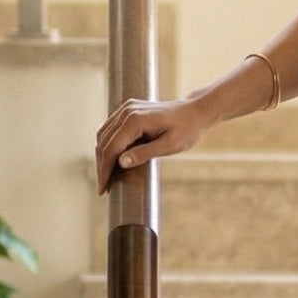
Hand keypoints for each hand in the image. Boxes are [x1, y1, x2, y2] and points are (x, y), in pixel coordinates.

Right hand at [95, 96, 210, 194]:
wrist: (196, 112)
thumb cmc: (187, 130)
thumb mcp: (169, 146)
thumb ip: (145, 153)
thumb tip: (121, 162)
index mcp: (135, 119)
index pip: (111, 148)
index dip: (105, 170)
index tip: (103, 189)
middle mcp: (127, 111)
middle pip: (104, 141)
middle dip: (101, 165)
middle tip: (103, 187)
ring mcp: (127, 108)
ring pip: (104, 134)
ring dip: (102, 156)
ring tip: (105, 176)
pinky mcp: (128, 110)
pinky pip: (111, 129)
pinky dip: (108, 145)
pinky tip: (110, 160)